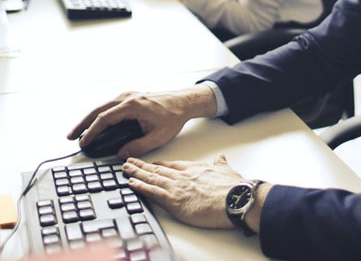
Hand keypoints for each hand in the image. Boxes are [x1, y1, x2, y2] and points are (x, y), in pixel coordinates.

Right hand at [67, 87, 216, 158]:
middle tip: (70, 137)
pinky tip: (93, 124)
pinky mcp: (129, 97)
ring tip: (78, 133)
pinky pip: (108, 106)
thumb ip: (138, 147)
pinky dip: (98, 115)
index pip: (105, 119)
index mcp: (133, 105)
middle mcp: (127, 97)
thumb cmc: (173, 117)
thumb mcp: (158, 137)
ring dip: (88, 119)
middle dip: (82, 124)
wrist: (183, 102)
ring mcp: (127, 95)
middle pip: (98, 110)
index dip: (91, 132)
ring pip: (102, 107)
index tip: (83, 142)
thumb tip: (121, 155)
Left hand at [122, 154, 240, 228]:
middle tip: (130, 162)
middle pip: (158, 170)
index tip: (152, 163)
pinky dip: (140, 187)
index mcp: (194, 169)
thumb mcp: (227, 171)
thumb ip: (221, 164)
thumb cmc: (233, 188)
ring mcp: (176, 187)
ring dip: (136, 173)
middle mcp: (182, 176)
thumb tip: (221, 158)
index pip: (172, 165)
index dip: (160, 164)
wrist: (234, 199)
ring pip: (151, 178)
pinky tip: (131, 184)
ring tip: (125, 169)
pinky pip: (152, 192)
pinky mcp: (173, 201)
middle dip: (142, 166)